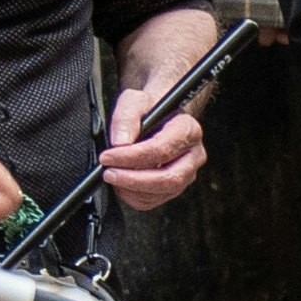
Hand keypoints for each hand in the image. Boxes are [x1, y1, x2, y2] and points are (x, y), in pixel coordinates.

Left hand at [96, 15, 220, 208]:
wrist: (159, 115)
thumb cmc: (149, 106)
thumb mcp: (135, 100)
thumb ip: (126, 116)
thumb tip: (121, 141)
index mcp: (189, 131)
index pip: (161, 150)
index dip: (131, 157)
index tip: (107, 155)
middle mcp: (194, 155)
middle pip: (168, 179)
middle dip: (133, 179)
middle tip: (108, 173)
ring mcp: (187, 173)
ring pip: (161, 193)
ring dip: (131, 189)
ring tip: (112, 175)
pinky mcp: (175, 187)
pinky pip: (154, 201)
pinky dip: (134, 196)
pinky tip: (122, 182)